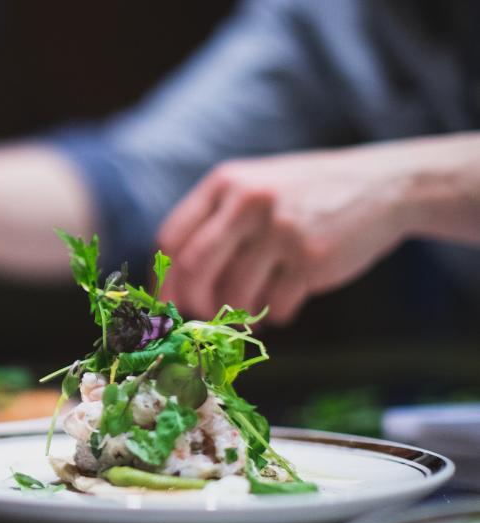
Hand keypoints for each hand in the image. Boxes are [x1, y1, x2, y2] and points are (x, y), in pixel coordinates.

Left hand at [156, 143, 421, 323]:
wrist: (383, 185)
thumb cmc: (304, 195)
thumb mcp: (254, 186)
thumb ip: (215, 221)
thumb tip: (173, 284)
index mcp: (225, 183)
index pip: (171, 238)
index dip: (163, 278)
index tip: (167, 302)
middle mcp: (248, 202)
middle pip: (193, 267)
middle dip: (191, 301)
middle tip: (200, 316)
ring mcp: (281, 230)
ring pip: (233, 293)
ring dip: (236, 313)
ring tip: (251, 309)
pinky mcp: (311, 259)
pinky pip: (274, 305)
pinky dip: (272, 315)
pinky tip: (282, 304)